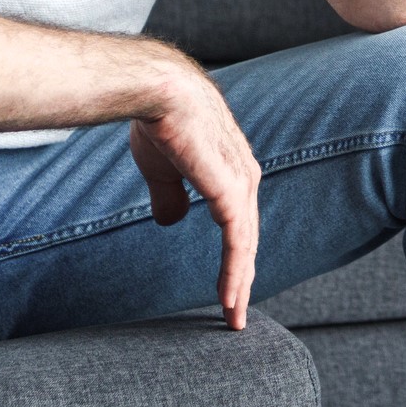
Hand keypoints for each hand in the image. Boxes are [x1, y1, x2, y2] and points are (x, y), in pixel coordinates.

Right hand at [128, 63, 262, 330]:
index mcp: (232, 171)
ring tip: (233, 315)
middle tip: (236, 314)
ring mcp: (241, 184)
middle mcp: (245, 178)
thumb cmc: (159, 120)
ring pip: (245, 245)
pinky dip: (235, 271)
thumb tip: (172, 220)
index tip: (227, 288)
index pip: (238, 223)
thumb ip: (171, 195)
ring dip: (240, 283)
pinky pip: (238, 241)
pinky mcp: (231, 191)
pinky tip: (229, 296)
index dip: (234, 257)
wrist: (157, 91)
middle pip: (247, 238)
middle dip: (242, 277)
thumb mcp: (163, 167)